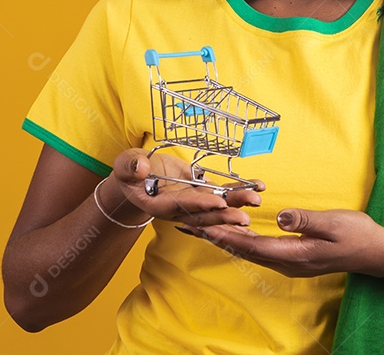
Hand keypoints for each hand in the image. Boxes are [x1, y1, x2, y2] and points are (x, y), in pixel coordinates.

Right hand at [103, 148, 262, 227]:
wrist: (138, 176)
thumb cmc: (130, 172)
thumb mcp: (126, 166)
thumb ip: (130, 167)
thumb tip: (140, 167)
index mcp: (160, 204)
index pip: (181, 206)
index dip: (199, 205)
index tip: (217, 203)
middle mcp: (179, 208)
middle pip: (204, 215)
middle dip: (224, 216)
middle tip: (244, 217)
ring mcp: (193, 202)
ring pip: (217, 206)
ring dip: (237, 204)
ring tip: (256, 199)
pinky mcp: (202, 191)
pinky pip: (222, 192)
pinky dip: (239, 190)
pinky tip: (258, 187)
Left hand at [189, 208, 383, 278]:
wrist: (375, 252)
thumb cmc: (357, 235)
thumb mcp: (334, 223)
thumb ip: (306, 220)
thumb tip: (282, 216)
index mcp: (295, 254)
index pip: (252, 245)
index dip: (227, 235)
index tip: (204, 226)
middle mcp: (288, 262)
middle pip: (245, 250)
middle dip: (217, 237)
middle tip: (191, 225)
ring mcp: (290, 262)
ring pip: (251, 251)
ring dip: (227, 239)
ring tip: (204, 227)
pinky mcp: (294, 257)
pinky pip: (261, 250)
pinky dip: (243, 240)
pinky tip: (235, 231)